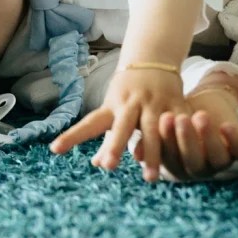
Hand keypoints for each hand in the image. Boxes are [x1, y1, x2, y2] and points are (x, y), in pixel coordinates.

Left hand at [50, 67, 188, 181]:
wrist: (154, 59)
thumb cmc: (129, 92)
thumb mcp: (114, 110)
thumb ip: (107, 140)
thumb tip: (96, 164)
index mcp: (113, 106)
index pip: (90, 123)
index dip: (73, 136)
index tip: (54, 149)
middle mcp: (132, 104)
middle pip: (122, 126)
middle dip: (115, 145)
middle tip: (109, 167)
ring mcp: (156, 103)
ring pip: (153, 130)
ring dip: (152, 154)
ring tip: (149, 178)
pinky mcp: (177, 103)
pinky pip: (179, 124)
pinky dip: (180, 140)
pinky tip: (182, 157)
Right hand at [143, 87, 237, 181]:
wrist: (205, 106)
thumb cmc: (179, 117)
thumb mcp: (165, 125)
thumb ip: (152, 138)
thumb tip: (137, 155)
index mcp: (179, 167)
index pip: (172, 161)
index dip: (168, 142)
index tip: (164, 119)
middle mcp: (201, 170)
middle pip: (194, 163)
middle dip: (187, 141)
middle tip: (180, 118)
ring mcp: (222, 162)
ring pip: (219, 160)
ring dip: (209, 139)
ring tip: (199, 116)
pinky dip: (235, 139)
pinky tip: (225, 124)